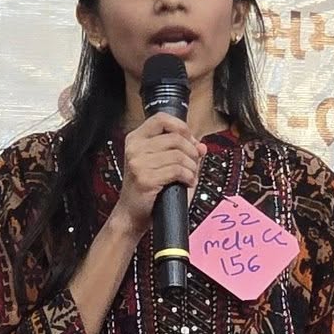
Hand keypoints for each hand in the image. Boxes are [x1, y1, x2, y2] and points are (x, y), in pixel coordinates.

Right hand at [110, 113, 199, 231]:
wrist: (132, 214)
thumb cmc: (148, 190)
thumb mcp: (162, 165)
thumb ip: (182, 152)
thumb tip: (201, 145)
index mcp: (136, 139)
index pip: (161, 119)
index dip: (181, 127)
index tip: (190, 140)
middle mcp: (134, 148)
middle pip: (175, 137)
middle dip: (191, 151)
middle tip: (194, 163)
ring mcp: (138, 163)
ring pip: (178, 155)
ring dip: (192, 167)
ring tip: (190, 175)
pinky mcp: (145, 179)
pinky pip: (177, 170)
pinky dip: (188, 176)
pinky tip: (187, 182)